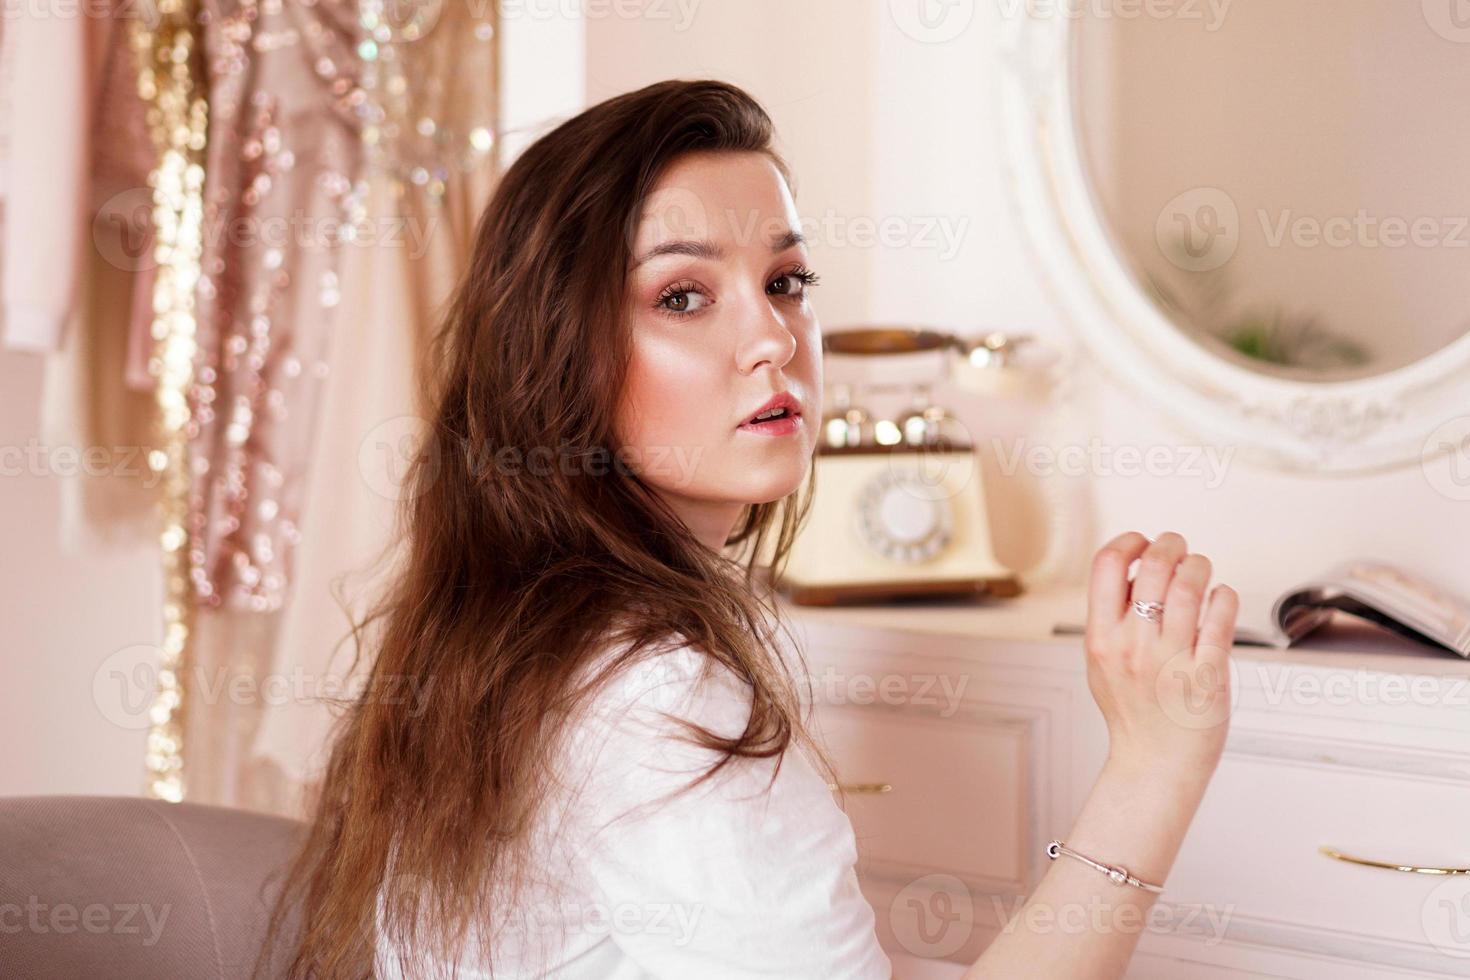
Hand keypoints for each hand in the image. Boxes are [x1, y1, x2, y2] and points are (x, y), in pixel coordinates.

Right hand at [1083, 531, 1238, 784]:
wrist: (1155, 765)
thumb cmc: (1133, 715)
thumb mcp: (1100, 664)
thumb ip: (1112, 620)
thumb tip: (1136, 572)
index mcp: (1101, 639)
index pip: (1107, 564)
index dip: (1128, 542)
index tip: (1141, 544)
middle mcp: (1133, 646)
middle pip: (1154, 565)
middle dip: (1172, 544)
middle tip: (1179, 547)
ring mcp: (1171, 660)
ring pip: (1190, 584)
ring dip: (1200, 565)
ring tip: (1201, 569)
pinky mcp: (1208, 673)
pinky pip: (1221, 616)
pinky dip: (1223, 596)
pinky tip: (1220, 597)